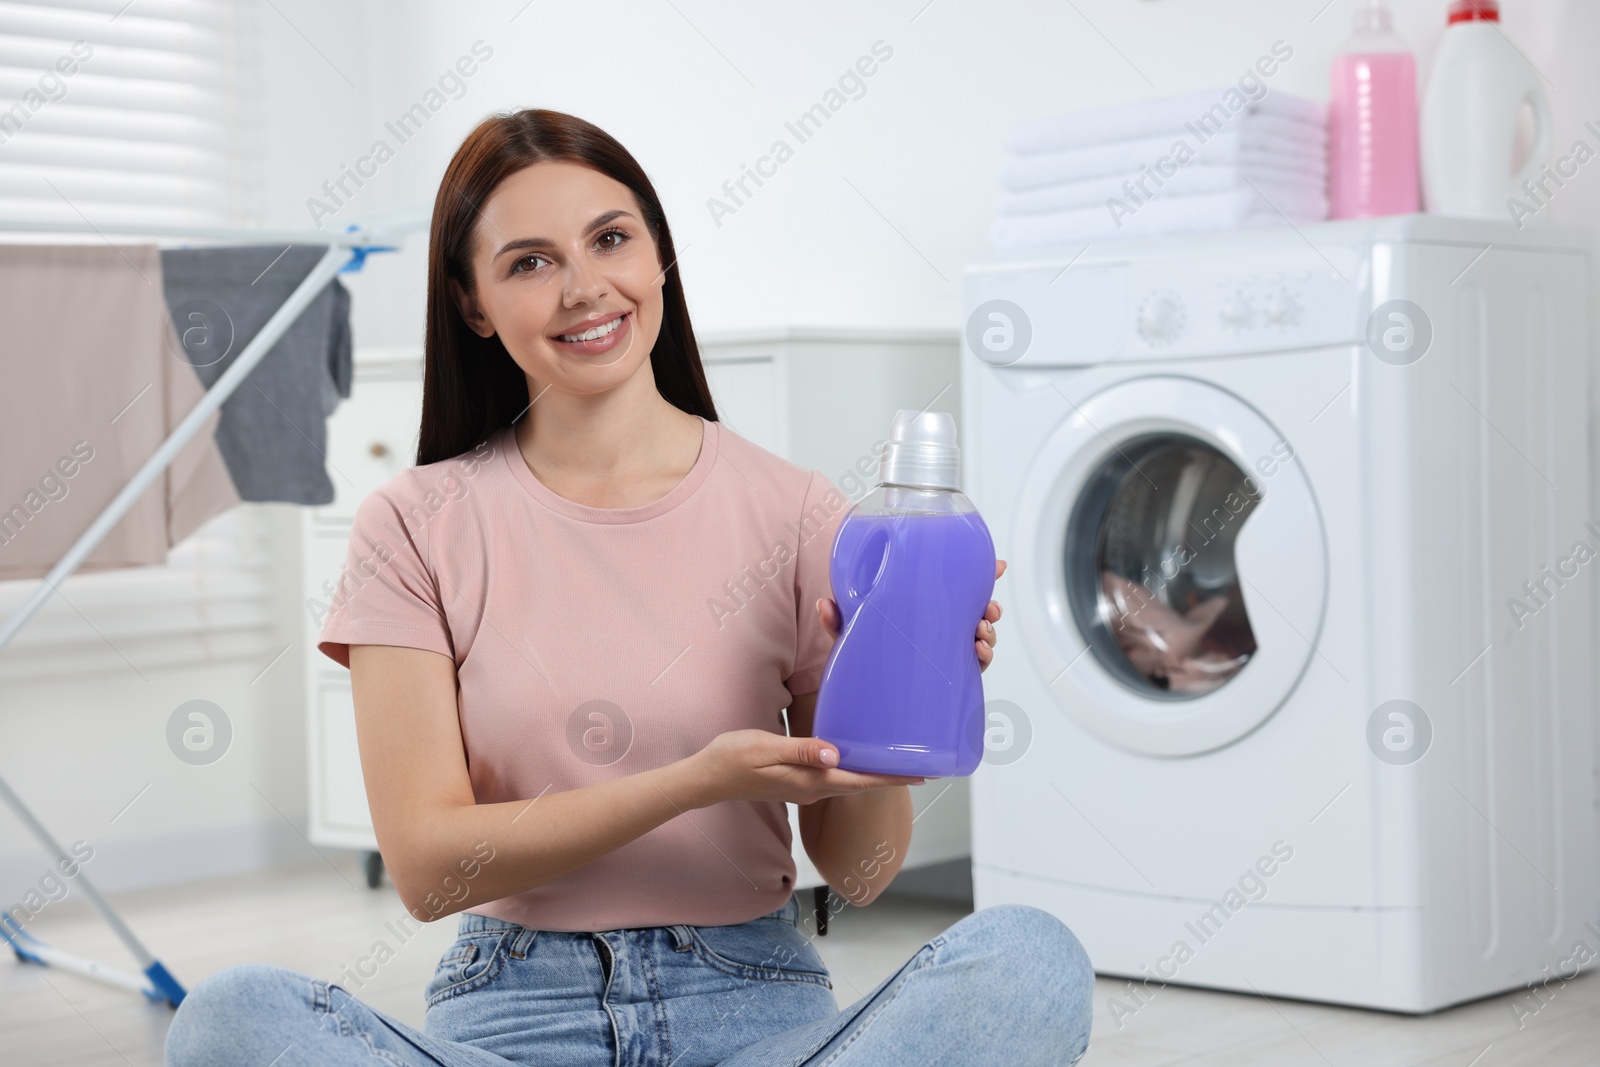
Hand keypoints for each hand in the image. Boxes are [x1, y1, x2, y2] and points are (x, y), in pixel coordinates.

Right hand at [691, 729, 926, 807]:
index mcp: (809, 781)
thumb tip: (835, 755)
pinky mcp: (797, 783)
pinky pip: (834, 778)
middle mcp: (812, 789)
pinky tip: (857, 759)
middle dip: (890, 777)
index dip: (890, 778)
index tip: (920, 775)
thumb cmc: (733, 758)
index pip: (859, 782)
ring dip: (873, 774)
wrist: (707, 777)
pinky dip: (853, 770)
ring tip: (897, 762)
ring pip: (848, 783)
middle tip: (921, 766)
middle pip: (860, 785)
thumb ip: (801, 751)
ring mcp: (804, 788)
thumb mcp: (766, 748)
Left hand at [816, 558, 1006, 673]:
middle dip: (990, 608)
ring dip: (989, 633)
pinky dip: (981, 658)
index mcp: (924, 612)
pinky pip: (972, 667)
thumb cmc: (861, 658)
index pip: (957, 590)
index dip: (983, 576)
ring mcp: (945, 654)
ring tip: (980, 632)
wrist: (862, 700)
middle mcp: (939, 631)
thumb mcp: (850, 635)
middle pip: (976, 613)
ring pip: (979, 638)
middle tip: (988, 609)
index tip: (999, 566)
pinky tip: (978, 653)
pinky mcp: (946, 679)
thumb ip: (839, 620)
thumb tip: (825, 604)